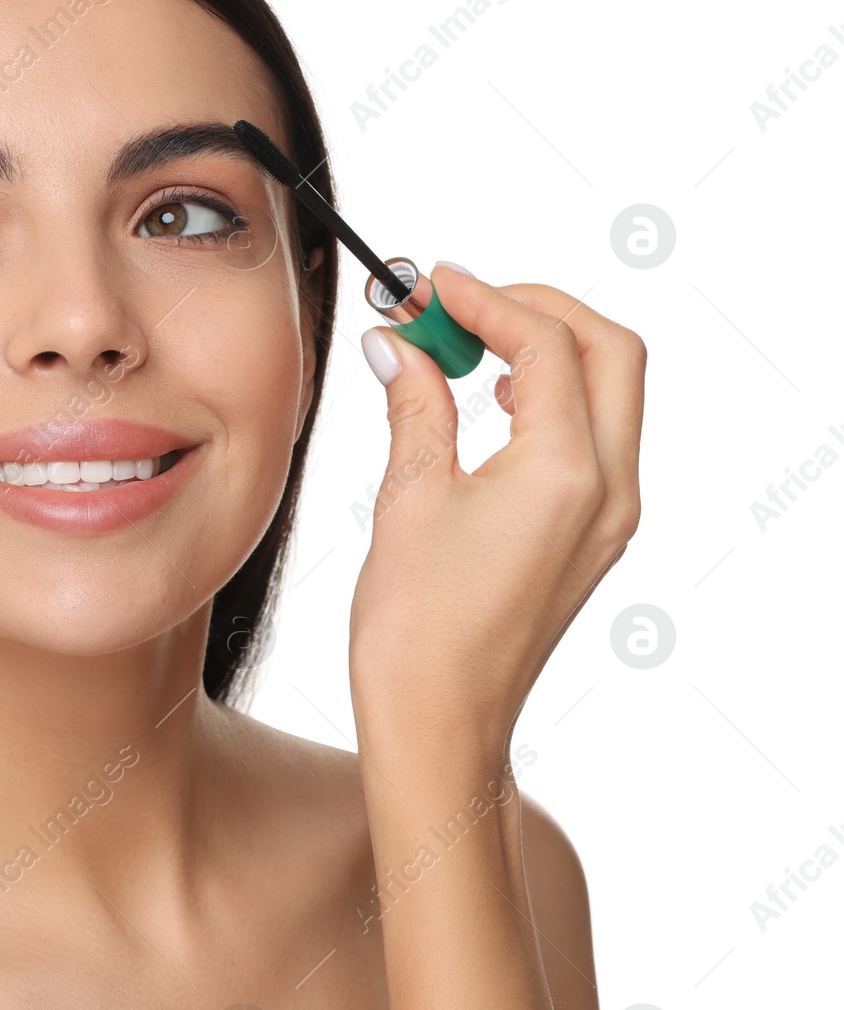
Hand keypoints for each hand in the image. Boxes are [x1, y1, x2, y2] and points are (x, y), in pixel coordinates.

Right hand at [348, 264, 645, 766]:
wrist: (442, 724)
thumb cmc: (418, 632)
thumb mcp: (408, 498)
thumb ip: (416, 404)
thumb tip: (398, 344)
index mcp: (569, 475)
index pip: (547, 344)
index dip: (486, 299)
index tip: (431, 285)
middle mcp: (610, 490)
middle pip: (609, 351)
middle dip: (537, 309)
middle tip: (460, 302)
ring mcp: (611, 515)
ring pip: (610, 391)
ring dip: (546, 349)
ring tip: (464, 345)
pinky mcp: (594, 534)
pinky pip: (596, 437)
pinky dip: (552, 397)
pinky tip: (492, 401)